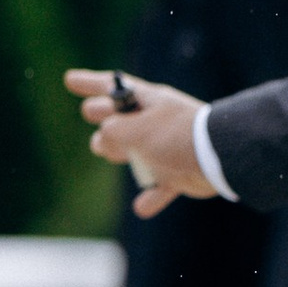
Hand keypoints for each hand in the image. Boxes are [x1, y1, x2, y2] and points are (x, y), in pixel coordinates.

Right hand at [66, 69, 214, 217]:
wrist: (217, 157)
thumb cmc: (174, 135)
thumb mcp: (135, 128)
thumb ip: (110, 131)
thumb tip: (102, 140)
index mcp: (146, 101)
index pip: (111, 87)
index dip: (89, 83)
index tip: (69, 79)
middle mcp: (153, 121)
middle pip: (117, 120)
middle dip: (103, 119)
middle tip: (97, 119)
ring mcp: (164, 147)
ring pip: (132, 153)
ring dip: (121, 154)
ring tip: (119, 154)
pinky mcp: (177, 173)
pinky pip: (159, 187)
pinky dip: (152, 197)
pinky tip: (143, 206)